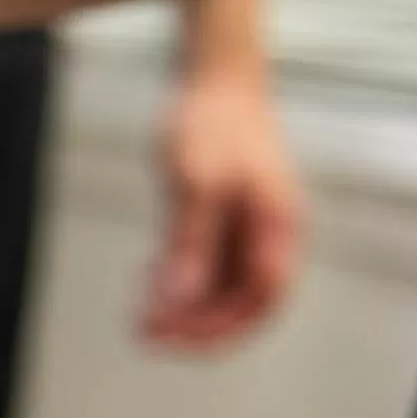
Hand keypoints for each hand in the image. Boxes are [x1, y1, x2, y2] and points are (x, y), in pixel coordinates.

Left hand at [142, 68, 304, 348]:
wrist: (214, 77)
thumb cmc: (213, 121)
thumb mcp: (196, 183)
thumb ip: (190, 244)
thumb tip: (179, 299)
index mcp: (277, 228)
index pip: (259, 299)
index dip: (220, 329)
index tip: (174, 340)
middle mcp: (267, 233)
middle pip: (239, 301)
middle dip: (195, 325)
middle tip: (146, 335)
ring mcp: (244, 225)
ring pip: (219, 284)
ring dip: (182, 306)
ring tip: (139, 317)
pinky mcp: (219, 216)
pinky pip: (204, 261)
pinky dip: (177, 278)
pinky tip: (145, 281)